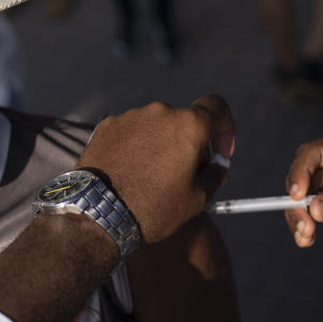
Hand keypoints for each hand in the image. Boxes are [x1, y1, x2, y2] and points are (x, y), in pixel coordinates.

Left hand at [77, 94, 235, 242]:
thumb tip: (217, 167)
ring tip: (151, 178)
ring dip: (160, 145)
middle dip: (190, 144)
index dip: (225, 128)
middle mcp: (159, 112)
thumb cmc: (151, 209)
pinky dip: (136, 146)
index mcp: (188, 125)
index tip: (218, 152)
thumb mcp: (196, 199)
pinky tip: (130, 172)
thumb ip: (214, 175)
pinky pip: (131, 131)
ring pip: (156, 127)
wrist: (97, 213)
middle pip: (184, 121)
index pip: (217, 107)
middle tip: (185, 175)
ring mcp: (130, 117)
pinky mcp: (107, 125)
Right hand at [284, 137, 322, 259]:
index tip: (298, 195)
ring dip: (296, 217)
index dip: (300, 170)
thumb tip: (314, 208)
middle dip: (296, 199)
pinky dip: (301, 227)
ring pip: (298, 198)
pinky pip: (305, 215)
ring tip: (306, 236)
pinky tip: (307, 240)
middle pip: (300, 176)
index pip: (313, 153)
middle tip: (304, 221)